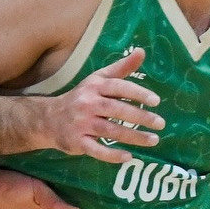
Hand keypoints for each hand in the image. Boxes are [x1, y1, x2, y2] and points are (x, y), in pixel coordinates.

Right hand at [45, 48, 163, 163]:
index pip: (117, 87)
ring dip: (133, 136)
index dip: (137, 93)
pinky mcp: (77, 142)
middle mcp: (87, 103)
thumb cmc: (81, 97)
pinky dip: (112, 155)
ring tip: (153, 140)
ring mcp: (81, 124)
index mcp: (94, 87)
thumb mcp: (97, 80)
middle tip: (160, 123)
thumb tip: (141, 51)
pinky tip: (128, 156)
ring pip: (109, 130)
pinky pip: (96, 150)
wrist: (48, 119)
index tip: (156, 101)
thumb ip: (121, 68)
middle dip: (140, 117)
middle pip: (116, 109)